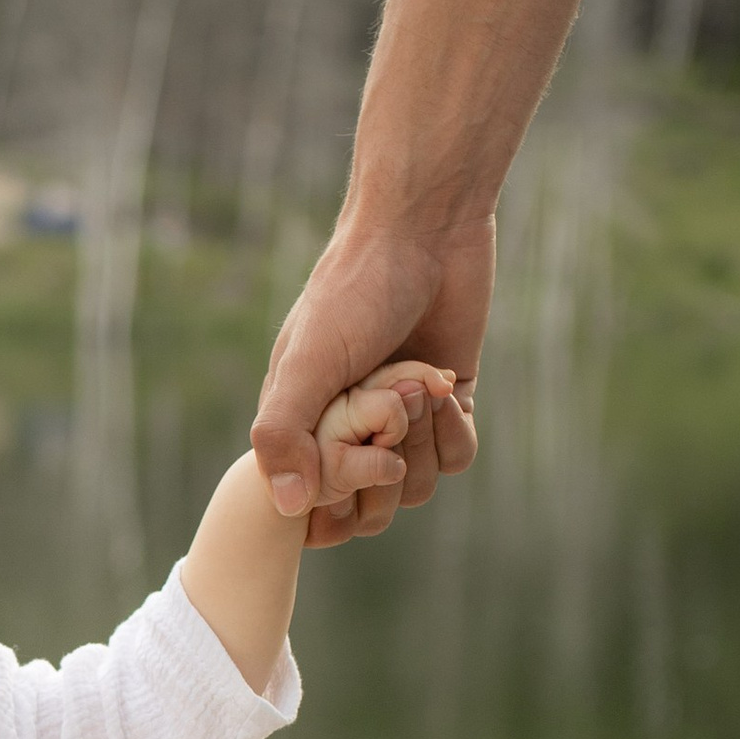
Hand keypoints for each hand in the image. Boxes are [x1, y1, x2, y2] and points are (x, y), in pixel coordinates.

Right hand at [251, 211, 491, 546]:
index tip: (353, 444)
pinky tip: (447, 386)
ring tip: (421, 383)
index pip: (318, 500)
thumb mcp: (307, 363)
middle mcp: (351, 427)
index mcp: (304, 421)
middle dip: (389, 459)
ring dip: (426, 441)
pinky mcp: (447, 403)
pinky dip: (455, 432)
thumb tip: (289, 507)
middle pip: (371, 502)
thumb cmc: (353, 291)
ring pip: (416, 487)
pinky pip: (455, 459)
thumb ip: (284, 433)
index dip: (339, 488)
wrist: (423, 232)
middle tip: (394, 400)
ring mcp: (402, 418)